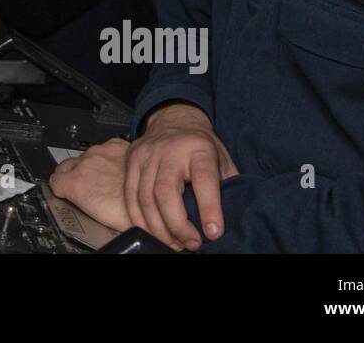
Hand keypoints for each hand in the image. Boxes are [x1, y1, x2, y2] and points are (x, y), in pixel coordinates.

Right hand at [48, 139, 132, 233]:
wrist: (154, 194)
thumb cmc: (131, 212)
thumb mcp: (99, 216)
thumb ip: (85, 205)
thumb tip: (85, 213)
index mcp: (77, 182)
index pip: (54, 181)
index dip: (59, 190)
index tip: (65, 195)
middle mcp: (86, 162)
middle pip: (66, 165)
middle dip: (72, 176)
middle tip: (84, 189)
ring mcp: (101, 152)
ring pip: (84, 156)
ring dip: (90, 167)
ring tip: (103, 181)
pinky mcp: (116, 145)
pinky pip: (103, 149)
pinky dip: (106, 158)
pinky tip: (116, 170)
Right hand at [124, 103, 238, 250]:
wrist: (174, 119)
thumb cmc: (201, 146)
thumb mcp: (222, 160)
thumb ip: (227, 187)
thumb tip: (234, 219)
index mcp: (199, 148)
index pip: (204, 179)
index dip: (209, 208)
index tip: (214, 233)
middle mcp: (169, 150)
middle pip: (165, 191)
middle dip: (177, 225)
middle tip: (192, 244)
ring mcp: (146, 154)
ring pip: (145, 197)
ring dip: (158, 228)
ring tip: (174, 243)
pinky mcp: (131, 161)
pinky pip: (129, 196)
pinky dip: (139, 219)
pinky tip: (152, 232)